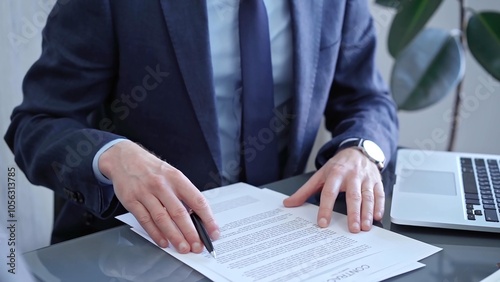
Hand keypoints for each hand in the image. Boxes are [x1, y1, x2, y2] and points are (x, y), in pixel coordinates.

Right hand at [98, 140, 219, 252]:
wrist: (124, 157)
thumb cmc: (152, 169)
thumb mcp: (172, 174)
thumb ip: (183, 194)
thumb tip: (197, 217)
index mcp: (176, 178)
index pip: (197, 200)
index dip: (208, 218)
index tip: (214, 231)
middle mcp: (162, 185)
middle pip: (179, 213)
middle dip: (191, 233)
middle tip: (198, 246)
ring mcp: (145, 193)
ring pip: (163, 219)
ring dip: (174, 236)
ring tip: (183, 248)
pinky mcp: (131, 201)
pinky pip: (145, 220)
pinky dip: (155, 233)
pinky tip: (163, 242)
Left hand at [283, 148, 383, 231]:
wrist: (357, 150)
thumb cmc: (338, 166)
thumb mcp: (320, 175)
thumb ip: (305, 191)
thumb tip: (289, 203)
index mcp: (336, 174)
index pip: (329, 192)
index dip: (326, 208)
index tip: (323, 222)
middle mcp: (352, 175)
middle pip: (353, 195)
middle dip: (353, 213)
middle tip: (353, 228)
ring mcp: (366, 178)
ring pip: (368, 196)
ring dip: (368, 212)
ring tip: (365, 227)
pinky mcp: (377, 181)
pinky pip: (380, 194)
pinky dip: (380, 206)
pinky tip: (377, 217)